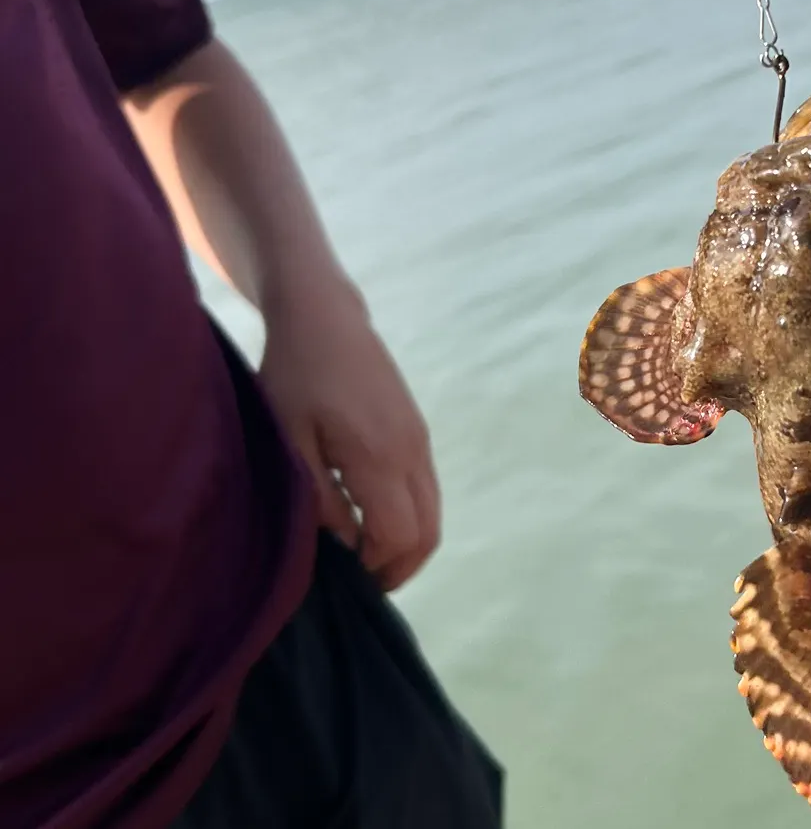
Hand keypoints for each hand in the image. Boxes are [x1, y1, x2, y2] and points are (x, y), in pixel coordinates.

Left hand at [258, 277, 441, 591]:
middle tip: (355, 576)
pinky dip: (407, 516)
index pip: (401, 536)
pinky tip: (367, 513)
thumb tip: (345, 548)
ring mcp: (420, 440)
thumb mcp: (292, 442)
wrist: (326, 319)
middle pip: (429, 533)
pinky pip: (426, 490)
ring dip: (403, 541)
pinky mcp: (417, 431)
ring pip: (433, 513)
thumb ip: (320, 501)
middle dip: (397, 566)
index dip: (375, 567)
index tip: (339, 573)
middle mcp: (412, 452)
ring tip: (359, 548)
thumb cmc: (295, 377)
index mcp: (380, 457)